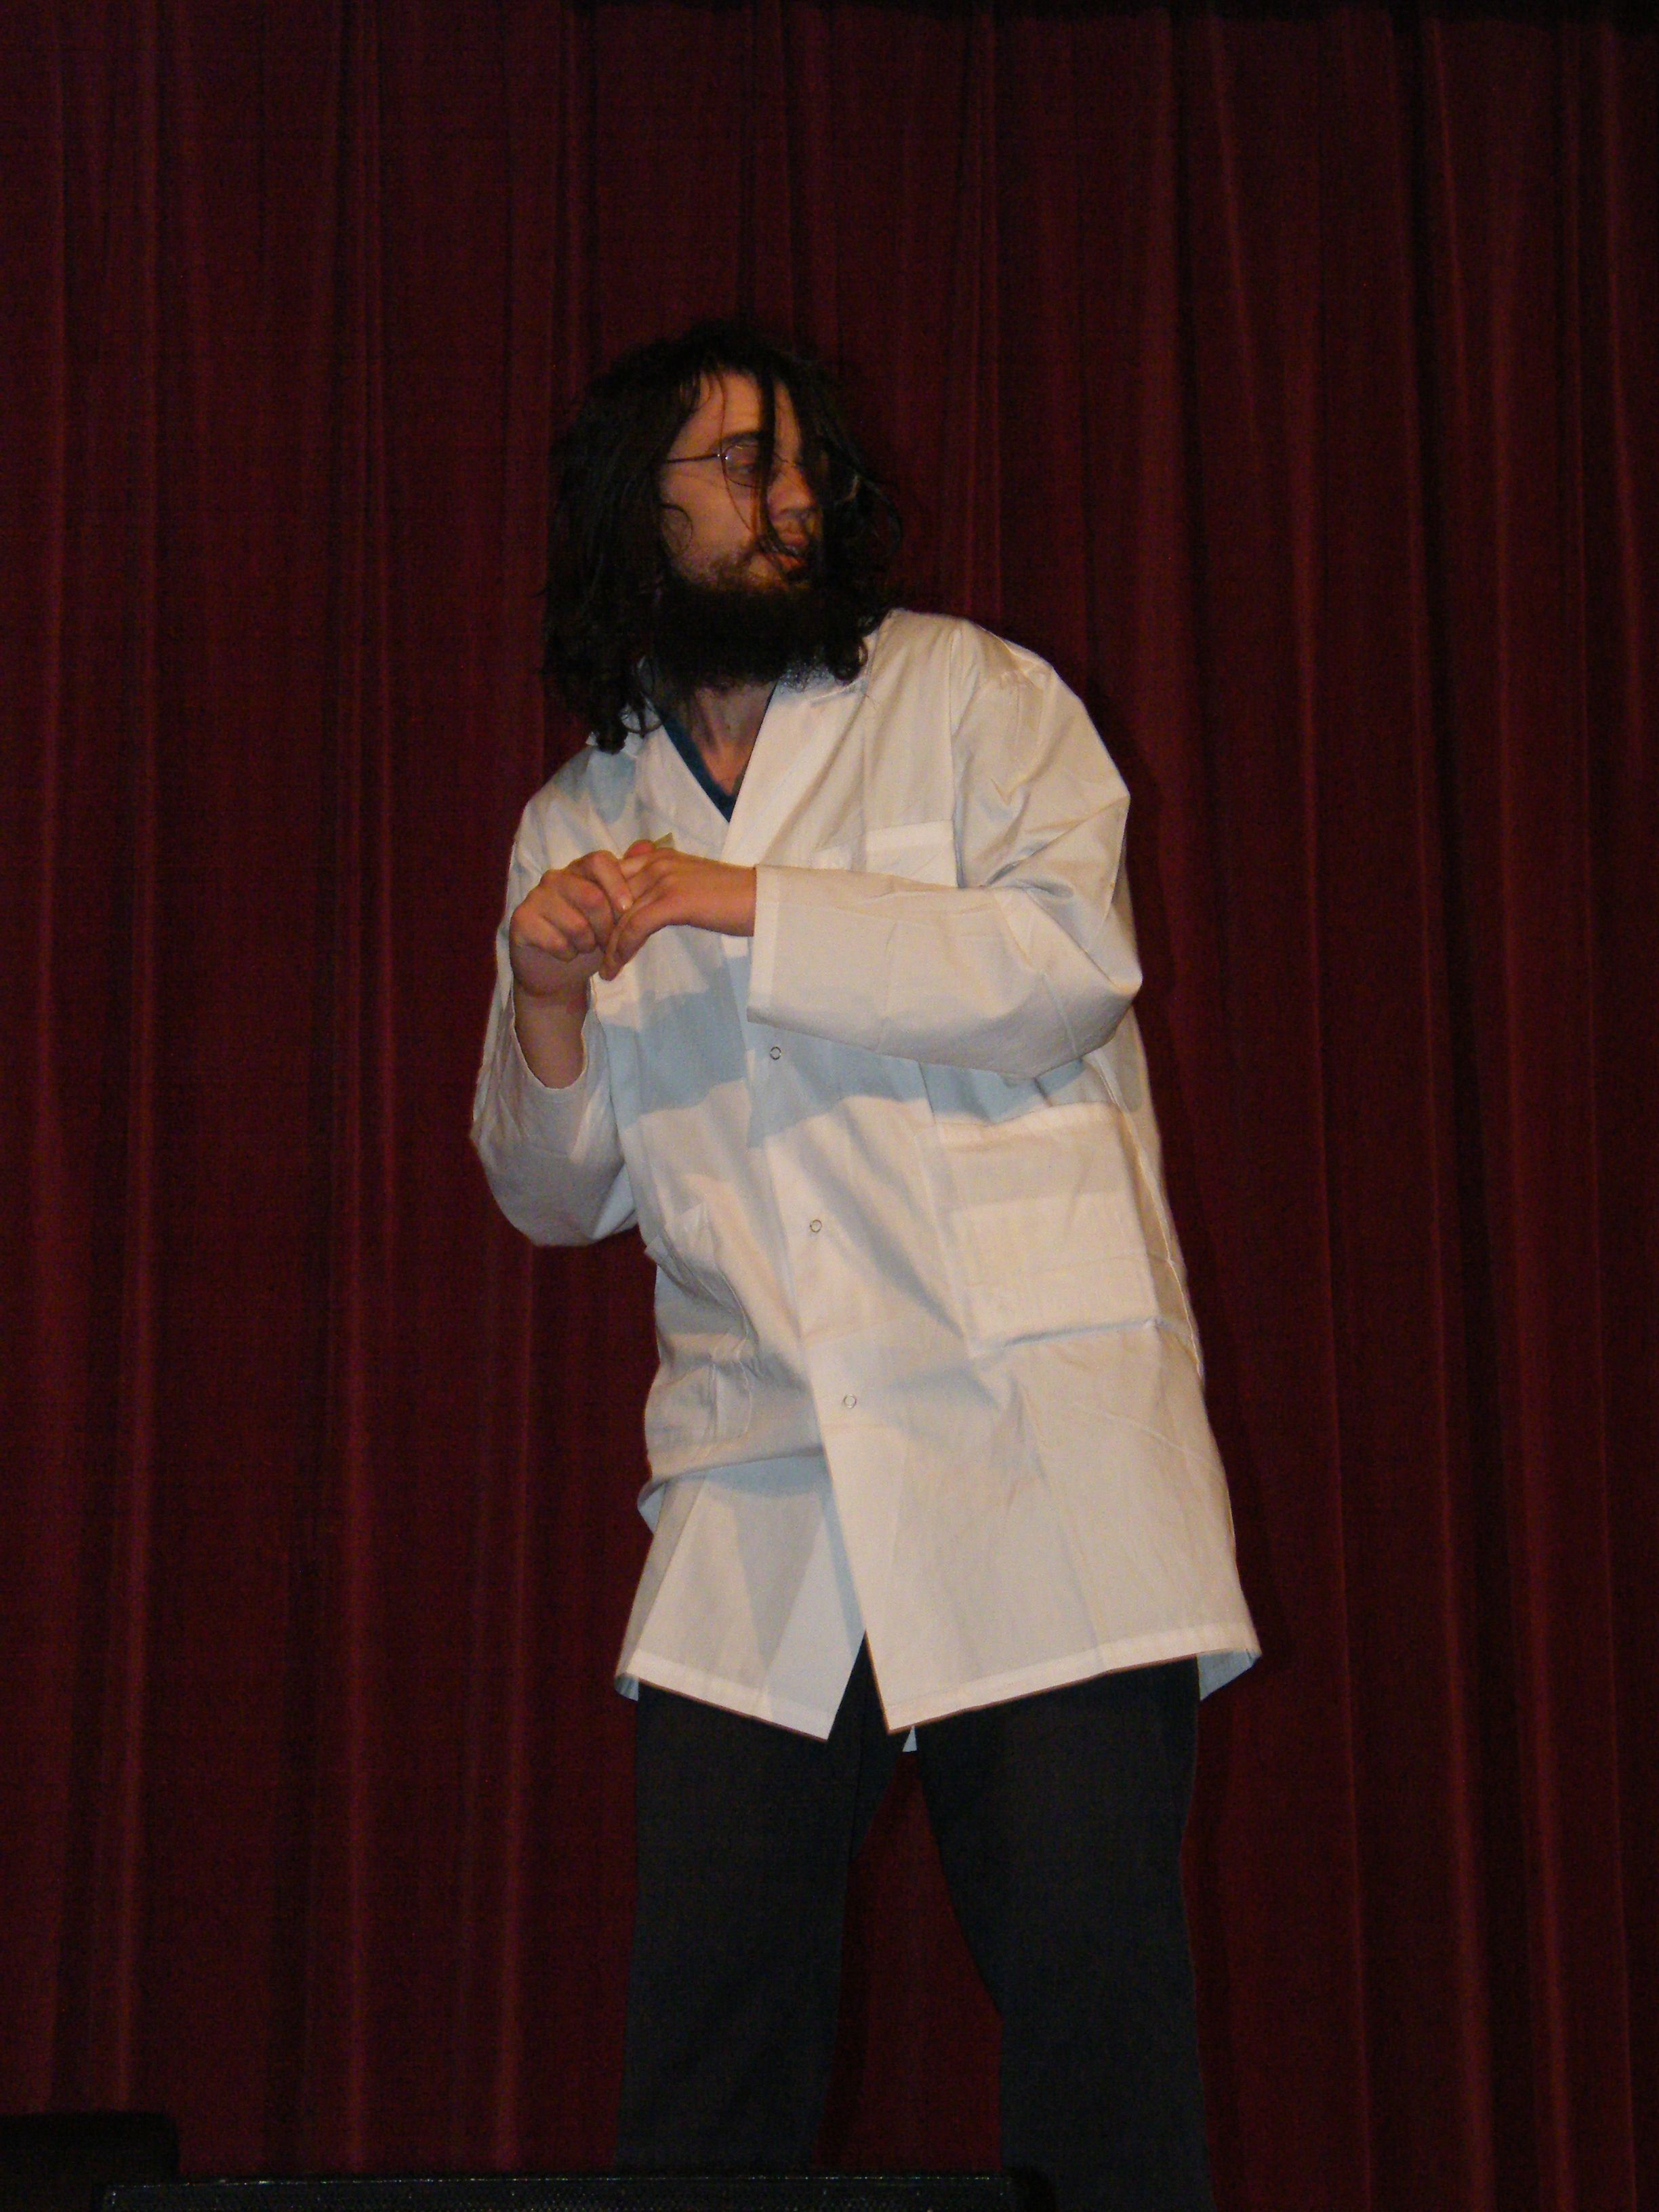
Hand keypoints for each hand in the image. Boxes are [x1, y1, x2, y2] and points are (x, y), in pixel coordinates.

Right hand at [509, 849, 637, 1006]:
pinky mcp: (522, 920)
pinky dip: (568, 955)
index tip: (628, 909)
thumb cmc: (590, 938)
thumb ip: (629, 882)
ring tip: (585, 947)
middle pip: (592, 897)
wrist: (557, 971)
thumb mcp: (616, 914)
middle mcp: (556, 878)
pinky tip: (565, 954)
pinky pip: (557, 941)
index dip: (617, 884)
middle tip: (608, 943)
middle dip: (607, 928)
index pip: (600, 861)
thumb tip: (647, 845)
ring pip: (576, 925)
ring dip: (588, 945)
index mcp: (581, 870)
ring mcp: (536, 897)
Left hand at [600, 844, 756, 977]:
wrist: (761, 900)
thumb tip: (640, 907)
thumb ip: (661, 887)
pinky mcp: (673, 901)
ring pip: (619, 916)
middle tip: (593, 955)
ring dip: (608, 946)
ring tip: (604, 969)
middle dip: (598, 928)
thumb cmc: (731, 898)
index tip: (597, 935)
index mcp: (657, 856)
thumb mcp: (688, 883)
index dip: (599, 908)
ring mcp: (663, 880)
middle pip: (609, 896)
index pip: (611, 879)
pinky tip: (616, 968)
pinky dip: (622, 950)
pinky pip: (635, 928)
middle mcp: (655, 863)